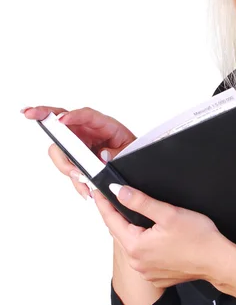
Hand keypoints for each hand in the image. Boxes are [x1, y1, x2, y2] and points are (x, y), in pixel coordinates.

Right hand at [21, 105, 135, 199]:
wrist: (137, 169)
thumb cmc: (134, 154)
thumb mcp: (132, 152)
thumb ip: (118, 153)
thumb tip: (102, 156)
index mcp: (104, 125)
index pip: (86, 115)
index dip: (72, 116)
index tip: (61, 119)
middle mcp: (88, 132)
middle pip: (62, 123)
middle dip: (43, 116)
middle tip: (28, 113)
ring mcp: (80, 145)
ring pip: (61, 148)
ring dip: (64, 163)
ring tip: (78, 177)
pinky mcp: (77, 159)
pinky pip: (68, 166)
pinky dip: (73, 177)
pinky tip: (85, 191)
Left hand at [93, 183, 226, 288]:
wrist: (219, 262)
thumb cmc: (199, 239)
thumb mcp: (168, 213)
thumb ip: (141, 202)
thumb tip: (119, 192)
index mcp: (136, 246)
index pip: (111, 220)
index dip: (103, 204)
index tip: (96, 192)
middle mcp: (137, 262)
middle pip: (120, 233)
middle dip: (116, 215)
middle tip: (112, 199)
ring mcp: (146, 272)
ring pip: (131, 245)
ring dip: (130, 230)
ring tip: (133, 214)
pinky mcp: (156, 276)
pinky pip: (143, 257)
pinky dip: (143, 245)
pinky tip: (152, 235)